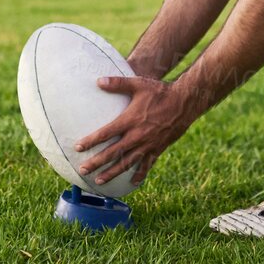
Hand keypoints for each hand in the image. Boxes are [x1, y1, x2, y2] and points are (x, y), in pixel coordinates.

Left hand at [74, 76, 197, 186]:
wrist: (185, 102)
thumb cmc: (160, 92)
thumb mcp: (138, 84)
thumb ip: (117, 83)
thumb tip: (98, 81)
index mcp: (130, 120)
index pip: (106, 133)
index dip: (91, 141)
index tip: (77, 147)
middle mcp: (137, 136)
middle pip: (112, 153)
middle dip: (96, 162)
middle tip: (82, 170)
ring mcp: (148, 144)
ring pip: (127, 163)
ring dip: (112, 172)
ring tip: (99, 181)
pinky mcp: (158, 149)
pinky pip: (147, 165)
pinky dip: (139, 174)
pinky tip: (132, 182)